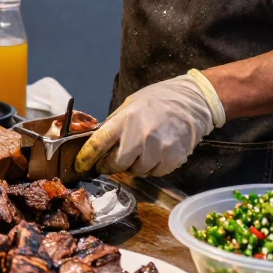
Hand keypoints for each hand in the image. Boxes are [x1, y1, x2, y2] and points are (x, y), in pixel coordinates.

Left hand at [74, 70, 225, 177]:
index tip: (81, 165)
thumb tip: (97, 141)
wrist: (192, 101)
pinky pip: (155, 172)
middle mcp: (140, 135)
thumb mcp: (131, 104)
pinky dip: (153, 167)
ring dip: (136, 165)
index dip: (86, 158)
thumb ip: (115, 123)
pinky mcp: (172, 158)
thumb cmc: (158, 100)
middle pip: (116, 164)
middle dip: (112, 165)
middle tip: (115, 161)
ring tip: (143, 150)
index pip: (98, 144)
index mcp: (125, 119)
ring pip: (137, 170)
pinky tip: (158, 152)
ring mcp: (157, 148)